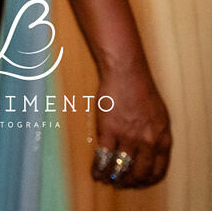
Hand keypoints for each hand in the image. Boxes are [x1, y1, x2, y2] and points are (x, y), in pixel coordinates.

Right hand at [93, 64, 170, 188]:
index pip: (158, 170)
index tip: (139, 183)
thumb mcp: (159, 117)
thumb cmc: (141, 90)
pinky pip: (104, 156)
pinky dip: (99, 168)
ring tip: (108, 181)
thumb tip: (150, 152)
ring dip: (114, 178)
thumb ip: (157, 136)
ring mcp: (127, 137)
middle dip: (130, 182)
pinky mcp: (108, 131)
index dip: (147, 180)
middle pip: (140, 173)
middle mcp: (147, 142)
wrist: (126, 74)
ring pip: (122, 168)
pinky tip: (96, 172)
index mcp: (162, 139)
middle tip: (122, 185)